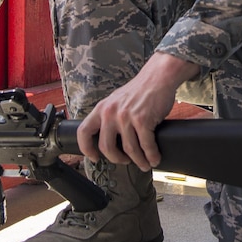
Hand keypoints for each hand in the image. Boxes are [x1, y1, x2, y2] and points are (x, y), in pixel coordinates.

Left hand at [76, 51, 200, 171]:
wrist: (158, 77)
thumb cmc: (140, 90)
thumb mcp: (117, 100)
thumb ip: (110, 116)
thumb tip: (110, 138)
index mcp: (101, 109)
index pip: (83, 132)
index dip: (86, 148)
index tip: (93, 157)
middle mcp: (110, 113)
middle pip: (106, 147)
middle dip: (117, 159)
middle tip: (125, 161)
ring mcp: (126, 117)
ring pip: (129, 149)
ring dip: (139, 161)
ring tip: (145, 163)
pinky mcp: (142, 120)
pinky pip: (146, 145)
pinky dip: (151, 155)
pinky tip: (154, 158)